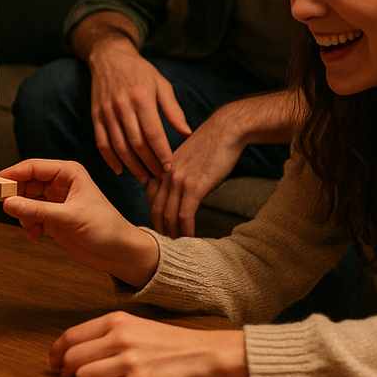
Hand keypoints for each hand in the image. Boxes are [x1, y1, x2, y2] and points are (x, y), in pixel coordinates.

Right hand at [0, 159, 158, 287]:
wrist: (120, 253)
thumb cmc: (106, 229)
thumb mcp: (69, 218)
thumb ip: (37, 211)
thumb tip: (9, 203)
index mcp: (68, 173)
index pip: (32, 167)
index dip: (12, 174)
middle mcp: (61, 184)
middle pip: (25, 183)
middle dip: (16, 198)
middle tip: (6, 209)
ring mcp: (56, 201)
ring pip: (26, 201)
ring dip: (23, 215)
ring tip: (30, 228)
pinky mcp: (54, 217)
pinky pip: (31, 216)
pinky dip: (29, 225)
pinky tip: (36, 236)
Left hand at [49, 311, 247, 376]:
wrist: (203, 354)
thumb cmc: (168, 341)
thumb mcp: (134, 324)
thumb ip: (104, 333)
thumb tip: (72, 350)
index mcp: (116, 320)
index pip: (71, 336)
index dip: (56, 352)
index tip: (52, 362)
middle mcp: (119, 338)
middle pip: (72, 358)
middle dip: (66, 371)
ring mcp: (129, 362)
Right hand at [85, 32, 189, 181]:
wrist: (109, 57)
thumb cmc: (140, 72)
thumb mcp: (161, 84)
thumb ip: (173, 110)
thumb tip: (187, 132)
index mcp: (142, 98)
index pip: (153, 133)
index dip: (162, 153)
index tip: (170, 167)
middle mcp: (122, 105)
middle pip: (136, 143)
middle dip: (150, 164)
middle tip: (160, 176)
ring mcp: (106, 112)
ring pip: (119, 146)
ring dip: (132, 166)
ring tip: (144, 177)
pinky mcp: (96, 116)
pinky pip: (101, 142)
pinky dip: (109, 159)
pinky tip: (120, 170)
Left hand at [148, 91, 302, 237]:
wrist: (226, 131)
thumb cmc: (211, 144)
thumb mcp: (187, 158)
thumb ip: (179, 175)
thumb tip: (182, 195)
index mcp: (163, 167)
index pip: (150, 197)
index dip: (155, 215)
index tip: (162, 227)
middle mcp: (165, 174)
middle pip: (156, 209)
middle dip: (161, 229)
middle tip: (167, 243)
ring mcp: (178, 181)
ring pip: (169, 215)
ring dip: (174, 233)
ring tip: (179, 245)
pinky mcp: (194, 187)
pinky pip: (185, 215)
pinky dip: (187, 230)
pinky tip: (191, 238)